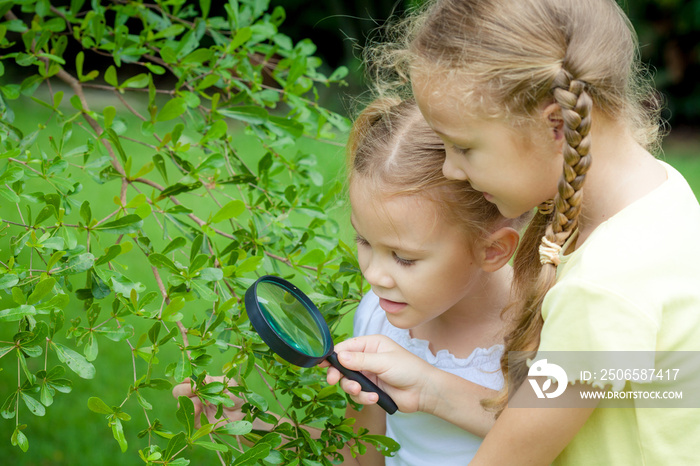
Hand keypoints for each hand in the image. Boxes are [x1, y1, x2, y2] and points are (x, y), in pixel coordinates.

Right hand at [172, 375, 244, 427]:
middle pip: (178, 390)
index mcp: (201, 384)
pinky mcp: (196, 420)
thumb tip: (204, 379)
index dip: (187, 378)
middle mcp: (195, 395)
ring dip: (190, 400)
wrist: (242, 414)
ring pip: (181, 402)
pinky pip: (188, 416)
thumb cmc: (235, 396)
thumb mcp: (228, 385)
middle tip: (196, 390)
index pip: (186, 379)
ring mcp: (194, 408)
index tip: (195, 380)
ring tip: (204, 401)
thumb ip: (215, 381)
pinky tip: (199, 408)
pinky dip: (192, 410)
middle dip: (185, 389)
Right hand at [324, 334, 438, 412]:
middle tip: (334, 381)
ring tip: (362, 391)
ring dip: (353, 388)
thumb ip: (360, 360)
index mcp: (371, 344)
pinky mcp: (371, 389)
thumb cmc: (408, 369)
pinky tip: (375, 398)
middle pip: (343, 366)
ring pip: (348, 382)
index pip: (346, 347)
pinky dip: (364, 397)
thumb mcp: (383, 361)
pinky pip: (358, 394)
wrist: (424, 392)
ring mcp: (369, 375)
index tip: (323, 364)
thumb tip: (339, 356)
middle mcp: (367, 358)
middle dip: (339, 375)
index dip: (333, 355)